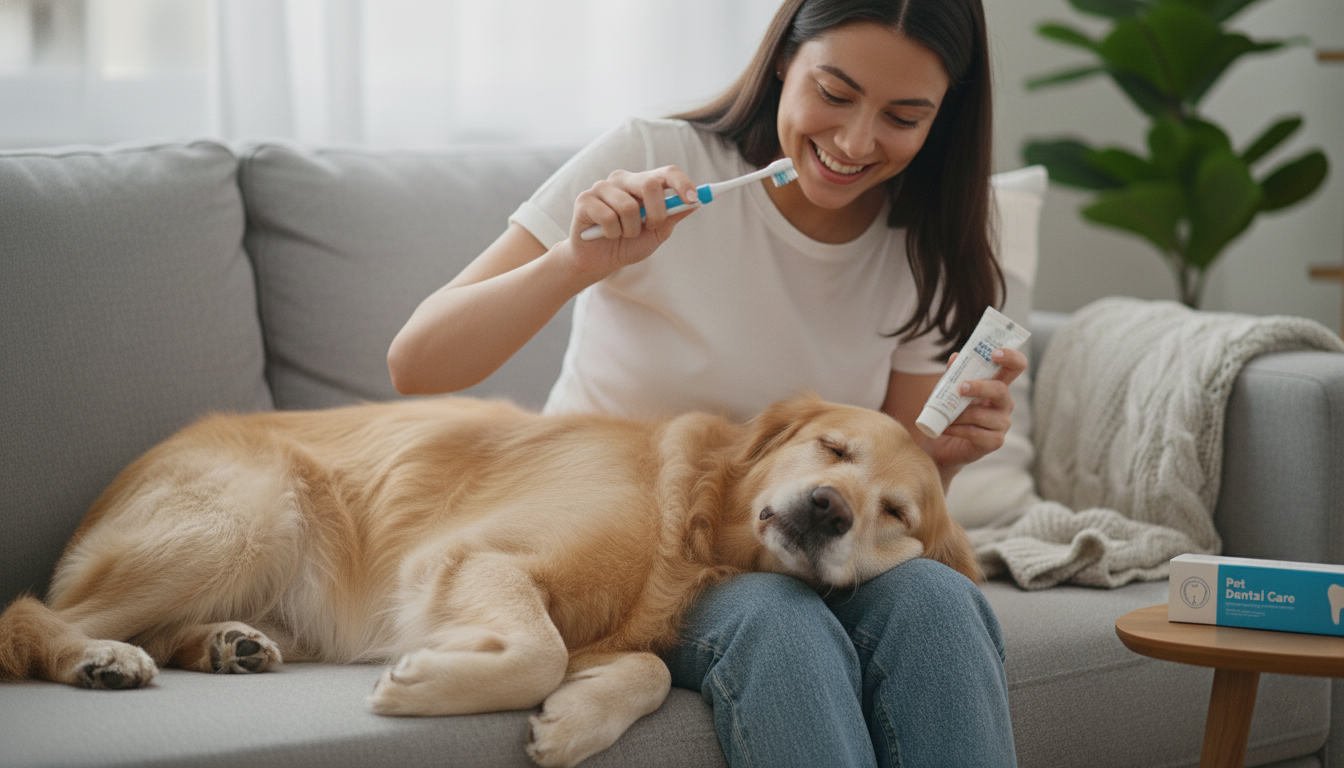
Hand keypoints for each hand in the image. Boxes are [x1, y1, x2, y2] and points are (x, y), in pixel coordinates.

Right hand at [564, 165, 698, 278]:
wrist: (598, 261)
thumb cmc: (628, 245)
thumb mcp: (657, 233)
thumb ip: (673, 216)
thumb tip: (697, 202)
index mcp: (643, 184)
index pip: (667, 172)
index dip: (682, 183)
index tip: (694, 199)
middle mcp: (623, 180)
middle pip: (649, 184)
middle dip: (656, 213)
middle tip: (650, 228)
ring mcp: (602, 187)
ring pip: (628, 206)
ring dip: (630, 230)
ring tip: (622, 234)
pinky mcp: (585, 200)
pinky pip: (608, 217)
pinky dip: (612, 233)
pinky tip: (605, 234)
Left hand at [921, 347, 1028, 478]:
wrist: (941, 445)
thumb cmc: (949, 414)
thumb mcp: (949, 391)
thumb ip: (953, 374)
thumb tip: (955, 356)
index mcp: (997, 386)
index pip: (1015, 367)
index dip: (1011, 357)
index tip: (995, 352)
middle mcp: (1004, 404)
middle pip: (1001, 390)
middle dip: (980, 387)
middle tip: (960, 387)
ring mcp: (1002, 424)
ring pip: (982, 414)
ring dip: (959, 414)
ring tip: (944, 416)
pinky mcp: (995, 442)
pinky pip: (975, 432)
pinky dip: (957, 429)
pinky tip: (945, 428)